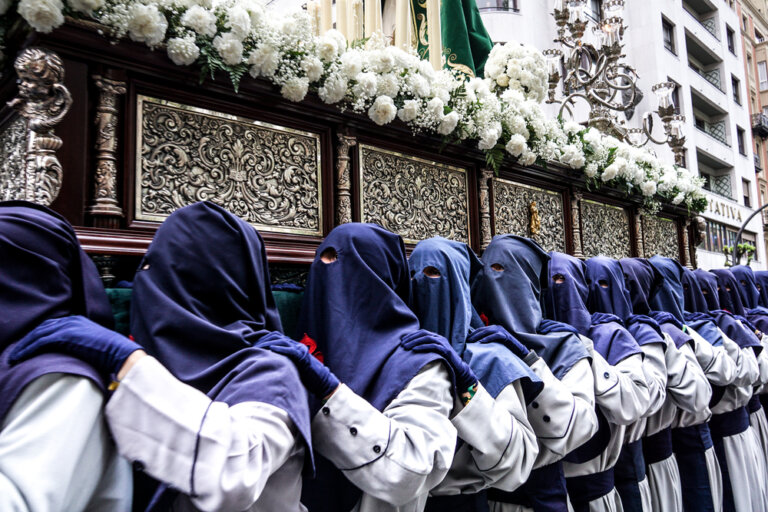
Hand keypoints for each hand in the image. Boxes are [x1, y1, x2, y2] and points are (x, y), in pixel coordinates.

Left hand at [10, 316, 141, 375]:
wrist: (120, 354)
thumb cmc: (111, 354)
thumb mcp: (92, 346)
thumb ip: (79, 345)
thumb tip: (71, 354)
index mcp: (79, 321)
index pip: (52, 327)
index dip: (37, 337)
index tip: (28, 348)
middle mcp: (72, 320)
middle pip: (42, 328)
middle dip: (28, 340)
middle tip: (17, 353)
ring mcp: (69, 326)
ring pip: (39, 334)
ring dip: (24, 345)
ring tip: (15, 357)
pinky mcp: (66, 335)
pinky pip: (41, 341)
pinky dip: (28, 348)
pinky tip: (21, 357)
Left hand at [255, 332, 338, 398]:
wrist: (322, 382)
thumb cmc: (306, 377)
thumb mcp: (291, 367)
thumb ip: (282, 362)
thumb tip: (267, 364)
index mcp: (293, 346)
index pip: (275, 337)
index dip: (263, 339)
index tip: (252, 345)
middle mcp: (296, 345)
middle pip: (276, 336)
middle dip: (263, 340)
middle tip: (252, 346)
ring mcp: (300, 350)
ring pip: (282, 341)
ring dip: (268, 343)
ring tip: (258, 347)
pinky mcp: (303, 357)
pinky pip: (291, 350)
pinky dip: (281, 349)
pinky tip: (271, 350)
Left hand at [400, 330, 476, 392]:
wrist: (458, 368)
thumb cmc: (443, 361)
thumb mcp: (433, 353)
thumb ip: (425, 348)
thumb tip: (410, 348)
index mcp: (436, 337)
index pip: (421, 332)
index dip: (411, 335)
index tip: (402, 340)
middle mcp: (440, 338)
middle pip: (423, 334)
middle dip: (411, 338)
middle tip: (402, 344)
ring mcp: (443, 343)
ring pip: (427, 338)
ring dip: (415, 342)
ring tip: (406, 347)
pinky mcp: (445, 350)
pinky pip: (432, 346)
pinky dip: (422, 347)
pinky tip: (415, 350)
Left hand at [466, 325, 529, 358]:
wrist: (519, 350)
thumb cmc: (506, 347)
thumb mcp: (495, 343)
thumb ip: (487, 340)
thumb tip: (476, 344)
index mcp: (493, 328)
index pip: (480, 329)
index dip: (473, 334)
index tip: (466, 339)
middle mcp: (496, 327)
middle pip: (482, 330)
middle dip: (474, 335)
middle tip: (467, 341)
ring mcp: (501, 330)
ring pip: (487, 332)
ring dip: (478, 337)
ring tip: (472, 342)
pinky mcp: (505, 335)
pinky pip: (494, 336)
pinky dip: (487, 339)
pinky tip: (481, 342)